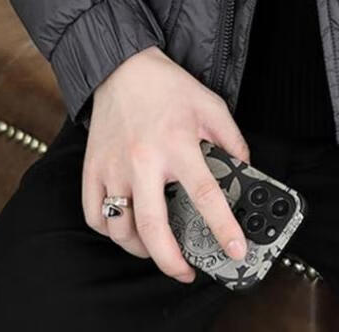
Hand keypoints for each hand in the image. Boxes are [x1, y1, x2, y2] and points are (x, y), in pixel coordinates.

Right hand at [82, 45, 249, 282]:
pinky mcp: (92, 168)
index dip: (223, 228)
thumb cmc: (169, 88)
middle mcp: (143, 160)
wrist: (123, 66)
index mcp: (178, 144)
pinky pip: (95, 215)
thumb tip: (246, 172)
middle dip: (171, 260)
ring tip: (158, 249)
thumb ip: (232, 141)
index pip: (206, 195)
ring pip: (121, 228)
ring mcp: (114, 167)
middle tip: (185, 272)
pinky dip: (110, 231)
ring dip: (141, 248)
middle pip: (154, 226)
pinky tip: (126, 229)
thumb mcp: (212, 106)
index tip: (236, 250)